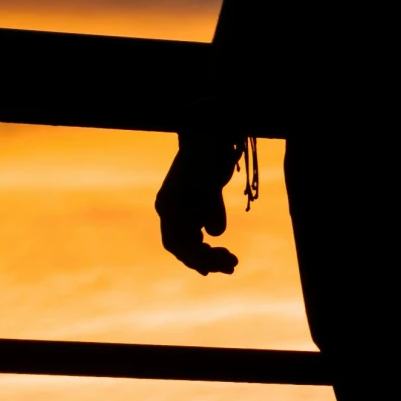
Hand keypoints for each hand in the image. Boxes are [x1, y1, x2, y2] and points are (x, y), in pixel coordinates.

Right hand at [156, 134, 241, 274]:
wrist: (208, 134)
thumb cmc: (206, 151)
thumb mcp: (209, 175)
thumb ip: (210, 203)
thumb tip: (214, 233)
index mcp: (168, 204)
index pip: (176, 241)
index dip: (193, 257)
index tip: (212, 266)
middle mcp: (171, 211)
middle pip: (183, 247)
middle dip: (205, 260)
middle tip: (231, 266)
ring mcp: (182, 212)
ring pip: (191, 245)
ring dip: (210, 257)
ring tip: (232, 264)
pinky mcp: (195, 210)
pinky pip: (198, 237)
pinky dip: (211, 249)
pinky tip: (225, 256)